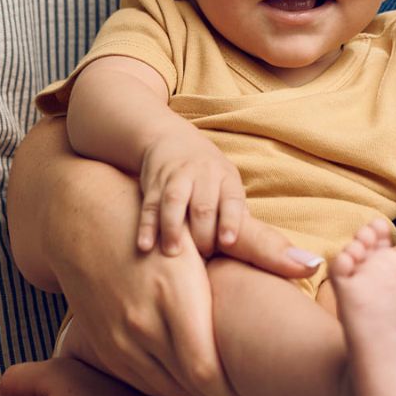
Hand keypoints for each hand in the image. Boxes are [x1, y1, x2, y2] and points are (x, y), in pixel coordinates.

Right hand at [48, 185, 315, 395]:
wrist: (83, 223)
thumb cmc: (158, 224)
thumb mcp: (206, 234)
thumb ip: (261, 248)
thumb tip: (314, 263)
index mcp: (174, 300)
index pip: (211, 376)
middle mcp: (142, 327)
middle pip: (193, 391)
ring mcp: (119, 341)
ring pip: (169, 393)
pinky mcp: (104, 349)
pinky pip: (145, 385)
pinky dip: (175, 391)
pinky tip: (198, 384)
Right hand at [140, 130, 248, 256]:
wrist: (173, 139)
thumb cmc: (208, 174)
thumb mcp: (227, 183)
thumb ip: (236, 211)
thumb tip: (250, 244)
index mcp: (226, 178)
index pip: (231, 200)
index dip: (231, 221)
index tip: (227, 241)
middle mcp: (203, 174)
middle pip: (203, 206)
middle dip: (202, 234)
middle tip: (203, 256)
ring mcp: (177, 177)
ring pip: (174, 202)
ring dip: (173, 229)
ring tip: (173, 253)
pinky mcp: (154, 182)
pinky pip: (150, 205)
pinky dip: (147, 226)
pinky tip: (145, 245)